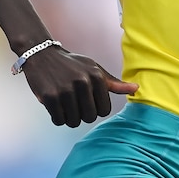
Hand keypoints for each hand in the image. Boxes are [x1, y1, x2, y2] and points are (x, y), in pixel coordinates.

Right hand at [21, 46, 138, 126]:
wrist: (42, 55)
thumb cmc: (72, 64)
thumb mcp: (94, 69)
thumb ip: (114, 83)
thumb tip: (136, 89)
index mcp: (96, 76)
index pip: (104, 110)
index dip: (95, 108)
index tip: (87, 100)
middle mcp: (82, 82)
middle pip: (89, 117)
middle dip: (82, 114)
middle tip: (74, 102)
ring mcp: (65, 90)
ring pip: (74, 121)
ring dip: (69, 117)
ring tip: (65, 103)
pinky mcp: (49, 97)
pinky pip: (59, 120)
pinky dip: (57, 117)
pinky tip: (55, 105)